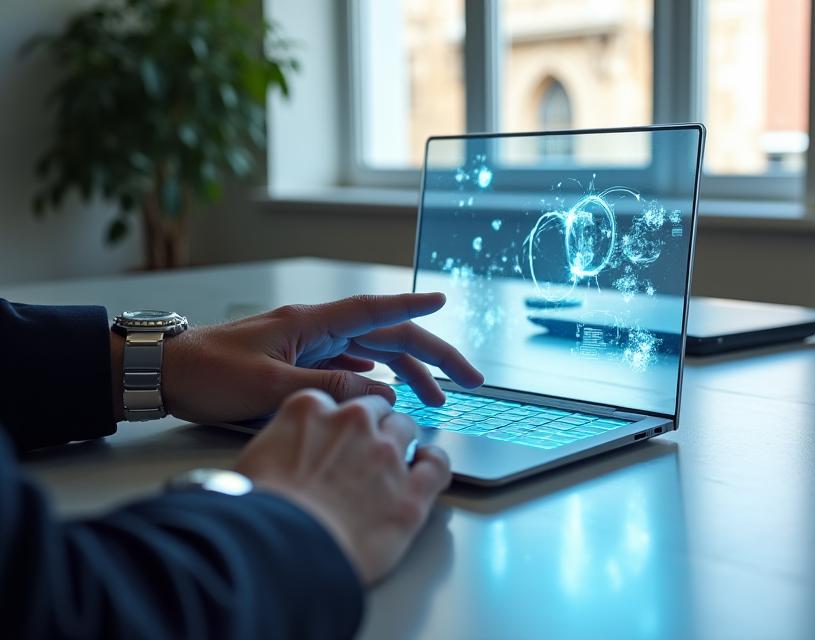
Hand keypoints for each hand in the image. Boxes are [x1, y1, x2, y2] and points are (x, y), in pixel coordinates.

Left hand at [111, 293, 483, 423]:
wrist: (163, 373)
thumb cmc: (207, 373)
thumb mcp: (269, 385)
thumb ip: (327, 389)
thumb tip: (380, 395)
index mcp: (312, 324)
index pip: (375, 312)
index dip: (413, 309)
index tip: (445, 304)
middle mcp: (316, 330)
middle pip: (387, 336)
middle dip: (431, 356)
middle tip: (468, 380)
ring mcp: (308, 346)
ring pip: (373, 354)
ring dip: (407, 373)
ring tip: (436, 399)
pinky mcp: (298, 362)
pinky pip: (351, 366)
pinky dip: (377, 378)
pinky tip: (388, 390)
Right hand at [233, 389, 450, 583]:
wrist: (280, 549)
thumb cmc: (258, 512)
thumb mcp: (253, 461)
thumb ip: (279, 446)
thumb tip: (277, 463)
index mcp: (310, 409)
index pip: (334, 401)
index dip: (335, 421)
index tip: (334, 434)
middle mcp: (353, 422)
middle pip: (375, 410)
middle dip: (372, 426)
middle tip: (362, 452)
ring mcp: (386, 454)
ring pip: (406, 429)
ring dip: (402, 442)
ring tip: (394, 461)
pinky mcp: (410, 491)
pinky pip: (437, 465)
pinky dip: (435, 463)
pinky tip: (429, 467)